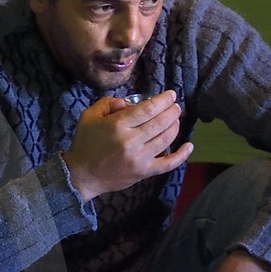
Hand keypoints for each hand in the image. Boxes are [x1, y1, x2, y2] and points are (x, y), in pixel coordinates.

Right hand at [64, 94, 191, 204]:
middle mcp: (131, 141)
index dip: (163, 100)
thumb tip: (128, 103)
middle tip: (175, 106)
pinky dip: (181, 155)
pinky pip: (168, 164)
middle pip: (160, 122)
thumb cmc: (85, 144)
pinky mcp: (143, 172)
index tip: (170, 95)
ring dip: (175, 126)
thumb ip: (108, 103)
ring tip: (176, 119)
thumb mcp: (88, 116)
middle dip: (172, 111)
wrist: (81, 175)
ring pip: (166, 138)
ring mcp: (139, 158)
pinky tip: (189, 146)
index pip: (148, 109)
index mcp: (117, 125)